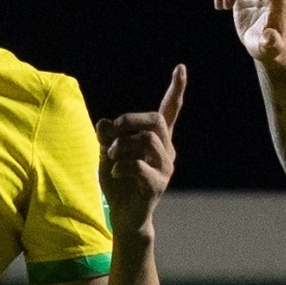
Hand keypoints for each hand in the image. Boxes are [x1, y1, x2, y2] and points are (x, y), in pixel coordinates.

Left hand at [97, 67, 186, 237]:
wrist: (124, 216)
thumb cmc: (118, 182)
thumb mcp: (106, 153)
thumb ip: (106, 136)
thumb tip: (104, 123)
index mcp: (158, 139)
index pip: (170, 110)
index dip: (176, 89)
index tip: (181, 68)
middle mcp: (167, 150)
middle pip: (155, 120)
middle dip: (128, 120)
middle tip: (109, 132)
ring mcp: (165, 167)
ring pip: (146, 140)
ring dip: (120, 145)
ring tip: (109, 157)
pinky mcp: (158, 184)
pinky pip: (137, 165)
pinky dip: (119, 166)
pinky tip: (114, 173)